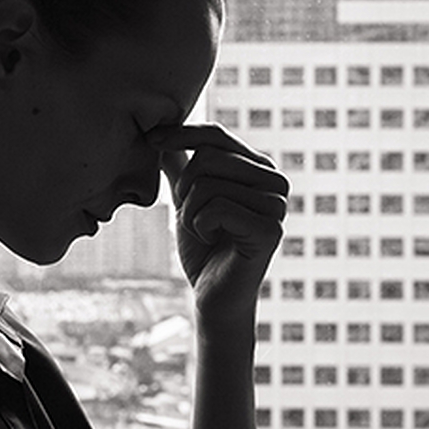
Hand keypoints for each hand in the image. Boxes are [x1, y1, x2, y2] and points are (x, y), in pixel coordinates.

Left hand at [147, 123, 287, 322]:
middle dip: (185, 191)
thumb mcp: (188, 199)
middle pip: (207, 158)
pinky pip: (215, 209)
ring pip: (207, 184)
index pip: (216, 136)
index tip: (150, 139)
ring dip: (191, 214)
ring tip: (207, 232)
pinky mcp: (270, 229)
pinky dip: (200, 227)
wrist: (212, 294)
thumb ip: (181, 166)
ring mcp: (277, 205)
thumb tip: (161, 134)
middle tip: (195, 218)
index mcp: (259, 168)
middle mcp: (275, 181)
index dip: (180, 134)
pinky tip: (214, 241)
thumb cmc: (203, 248)